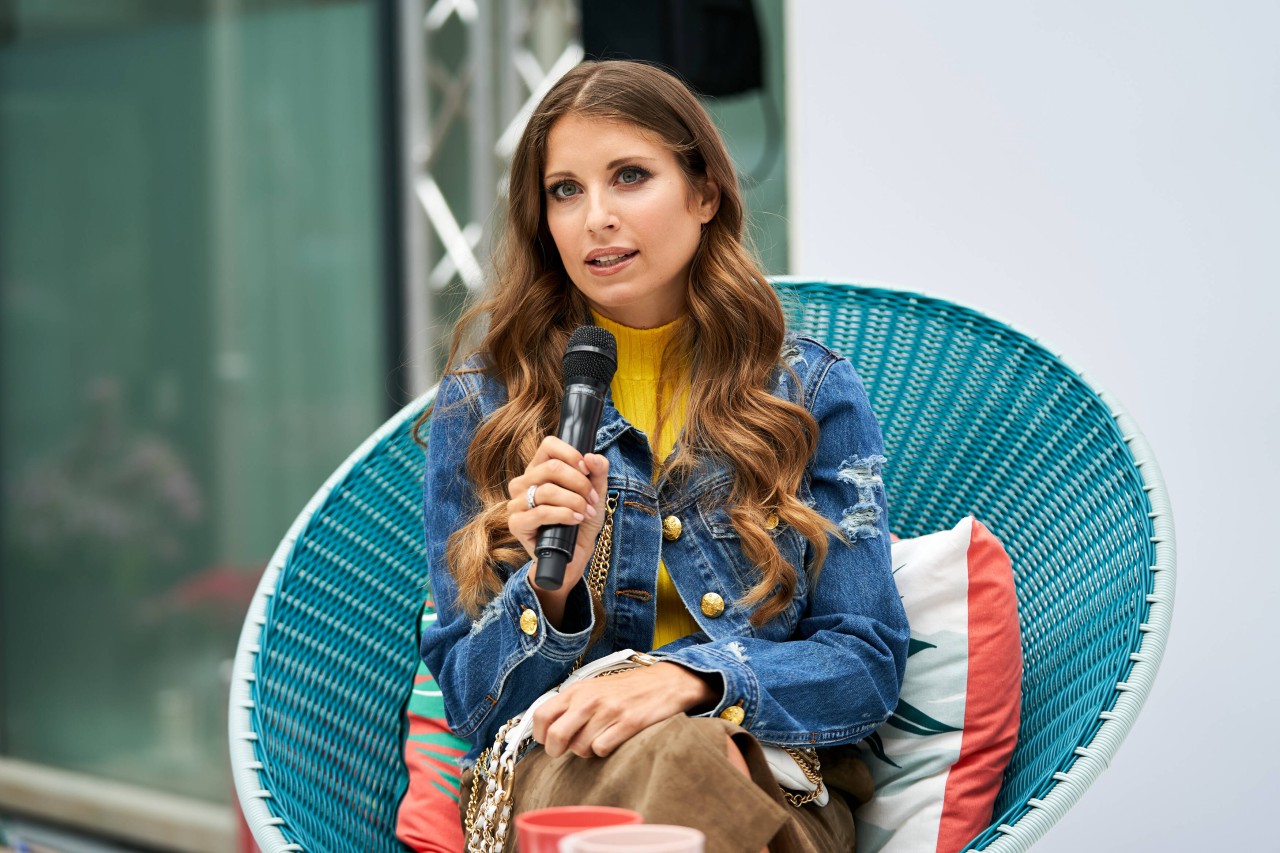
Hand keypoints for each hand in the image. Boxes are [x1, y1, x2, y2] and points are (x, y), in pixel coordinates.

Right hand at [506, 437, 608, 619]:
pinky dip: (563, 514)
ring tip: (586, 513)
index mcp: (538, 469)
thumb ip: (598, 472)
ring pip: (547, 490)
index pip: (549, 445)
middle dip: (580, 484)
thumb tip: (592, 457)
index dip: (572, 455)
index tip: (588, 471)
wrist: (573, 556)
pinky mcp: (516, 523)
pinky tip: (575, 520)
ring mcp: (516, 503)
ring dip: (574, 501)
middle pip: (552, 467)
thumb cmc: (580, 522)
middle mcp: (523, 483)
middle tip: (593, 500)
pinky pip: (541, 512)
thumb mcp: (595, 494)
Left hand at [531, 663, 715, 758]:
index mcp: (577, 690)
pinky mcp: (628, 723)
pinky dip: (605, 751)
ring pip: (580, 748)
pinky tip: (613, 740)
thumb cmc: (626, 690)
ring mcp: (609, 711)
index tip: (549, 741)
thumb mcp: (594, 689)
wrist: (665, 683)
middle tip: (566, 751)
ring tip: (598, 739)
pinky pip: (602, 749)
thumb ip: (571, 705)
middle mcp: (589, 699)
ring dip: (587, 751)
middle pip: (556, 737)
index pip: (541, 716)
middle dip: (557, 751)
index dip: (540, 735)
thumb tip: (546, 730)